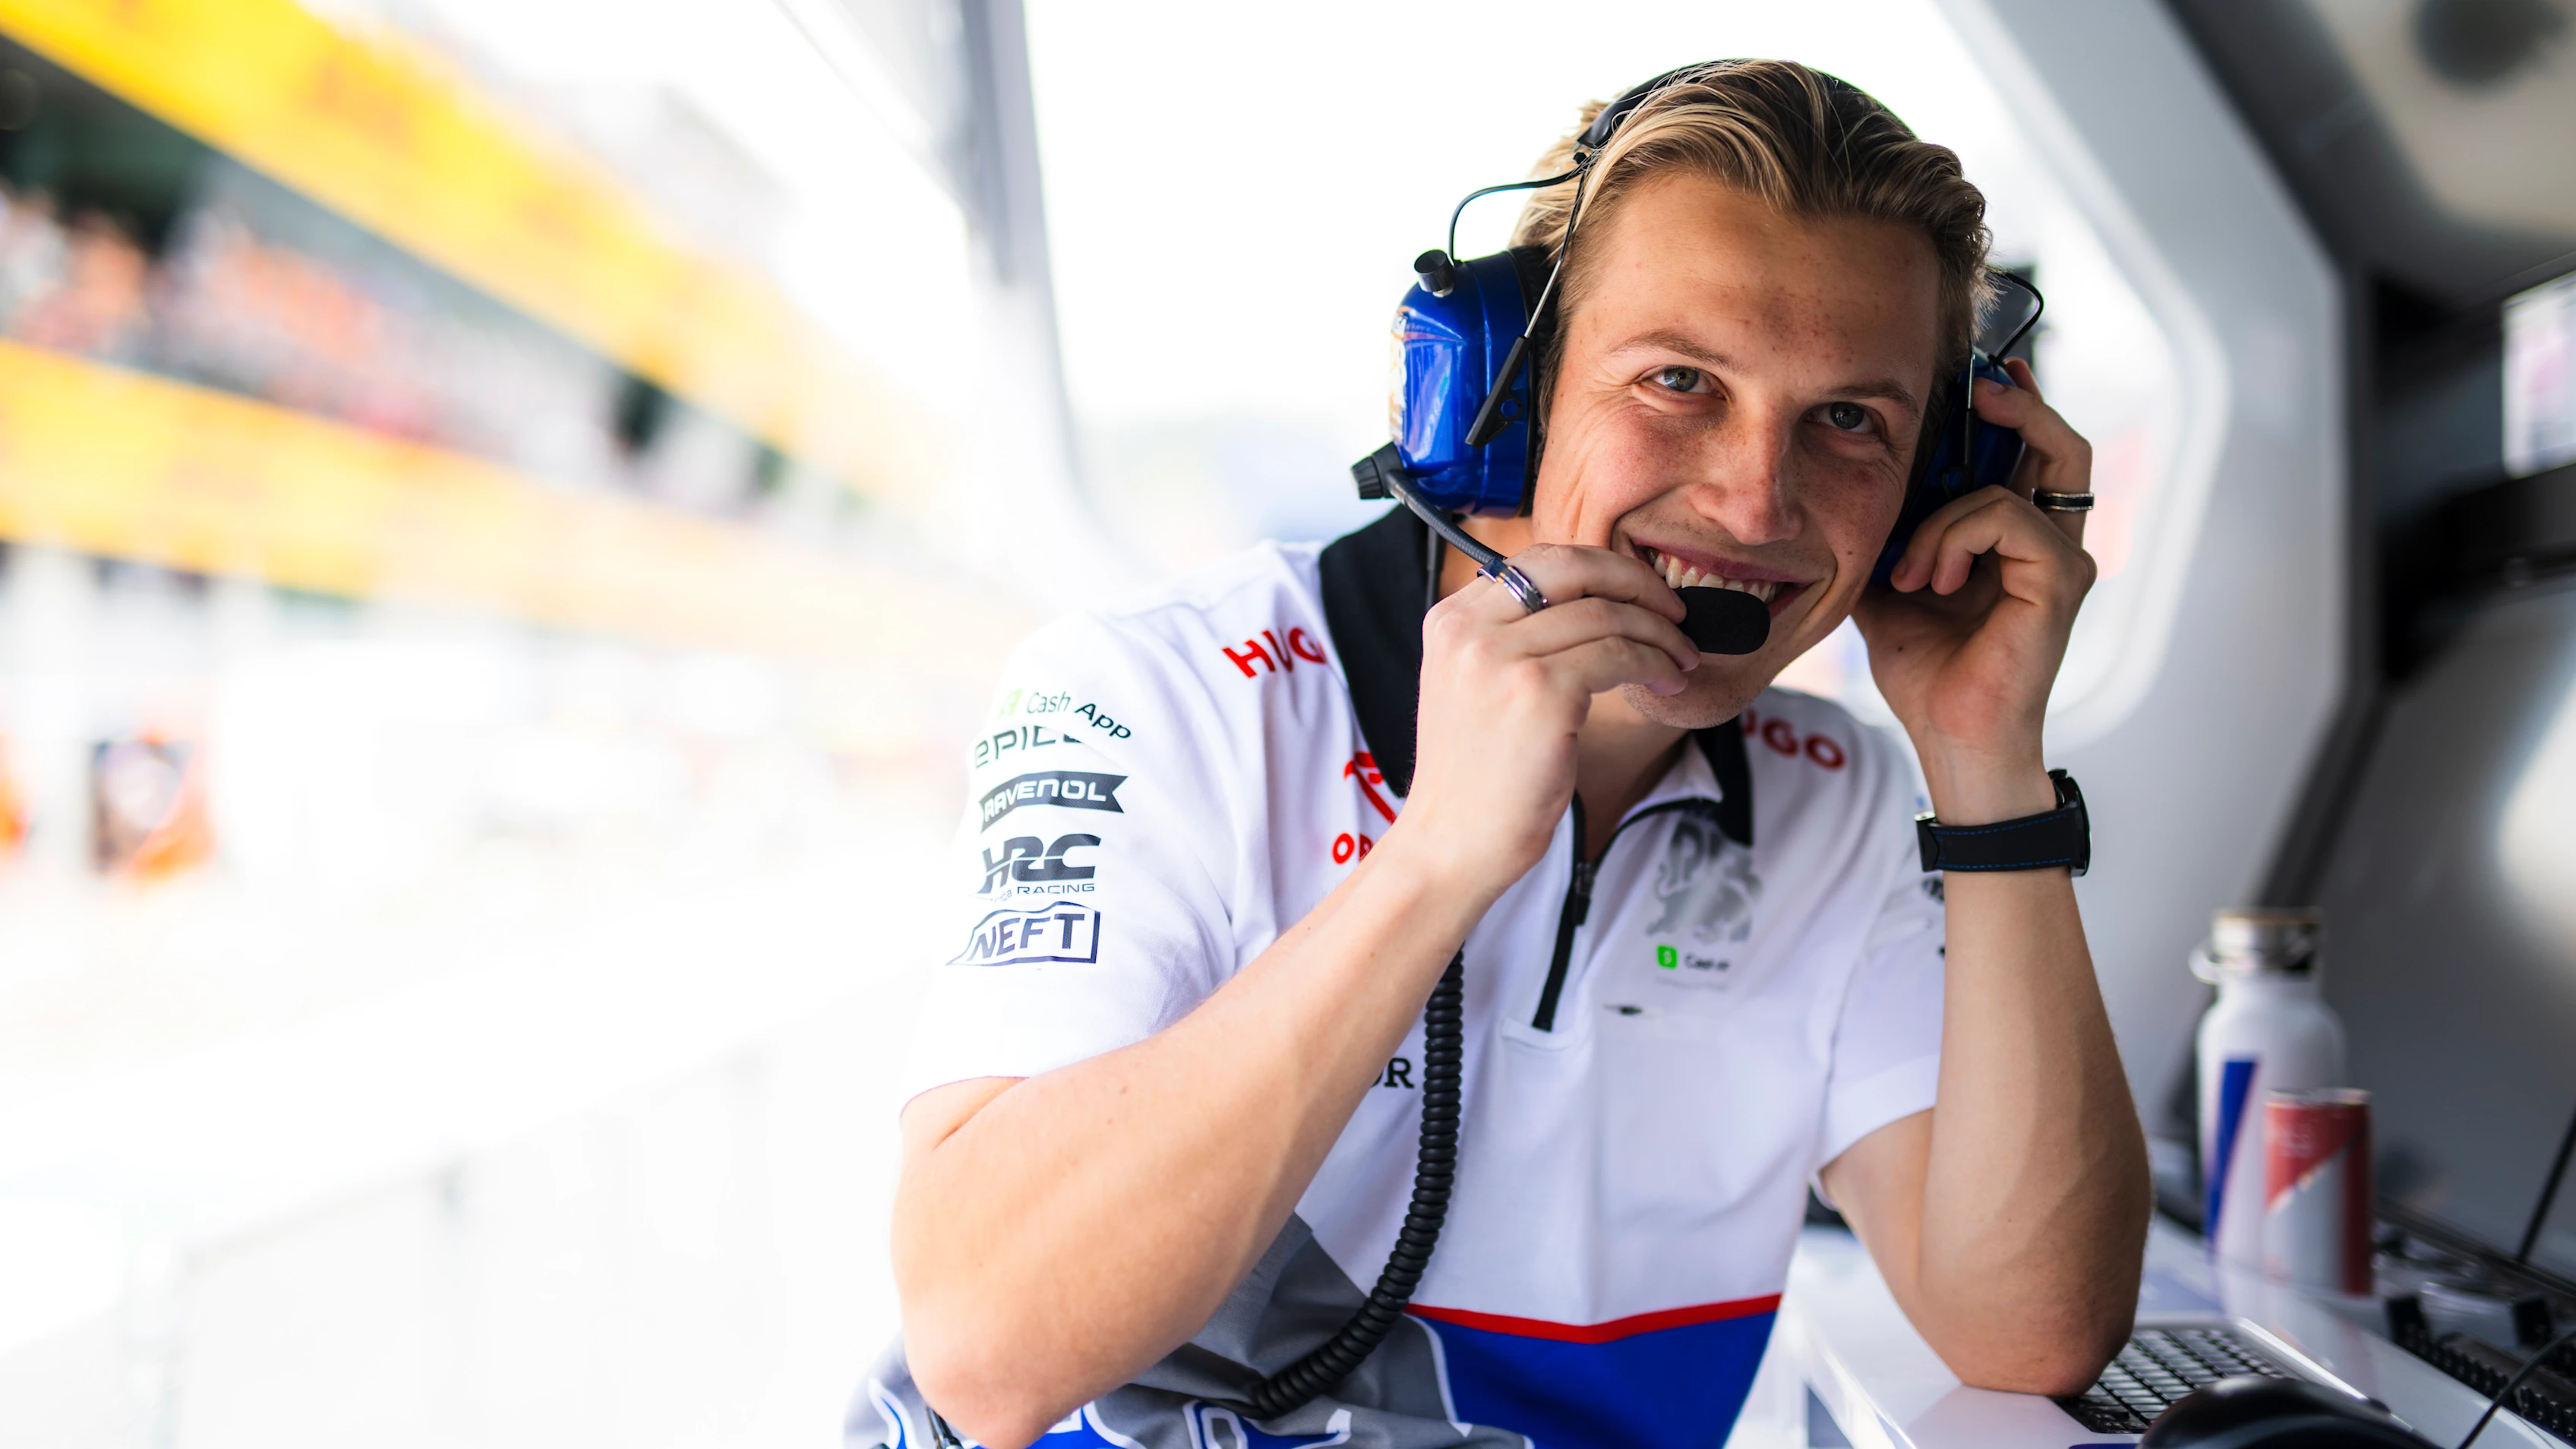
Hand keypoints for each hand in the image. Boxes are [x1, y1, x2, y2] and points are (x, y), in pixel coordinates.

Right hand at [1396, 544, 1698, 887]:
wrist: (1453, 843)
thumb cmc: (1474, 778)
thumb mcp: (1472, 687)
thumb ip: (1512, 639)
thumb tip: (1593, 607)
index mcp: (1451, 620)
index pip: (1538, 560)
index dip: (1602, 570)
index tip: (1638, 595)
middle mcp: (1470, 628)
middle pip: (1573, 567)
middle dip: (1637, 582)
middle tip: (1674, 611)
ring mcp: (1502, 657)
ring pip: (1606, 613)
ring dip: (1660, 633)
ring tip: (1680, 660)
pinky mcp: (1539, 691)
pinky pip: (1619, 655)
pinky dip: (1656, 664)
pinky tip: (1667, 683)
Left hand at [1854, 358, 2095, 821]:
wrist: (1950, 736)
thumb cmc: (1927, 670)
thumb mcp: (1888, 585)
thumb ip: (1887, 534)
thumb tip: (1847, 485)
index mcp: (2017, 541)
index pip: (2031, 454)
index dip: (2012, 408)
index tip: (1979, 377)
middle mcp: (2052, 544)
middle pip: (2060, 445)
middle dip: (2019, 404)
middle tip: (1982, 384)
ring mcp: (2063, 560)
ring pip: (2015, 481)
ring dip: (1944, 515)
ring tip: (1913, 570)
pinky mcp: (2060, 579)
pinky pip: (2005, 517)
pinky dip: (1954, 537)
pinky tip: (1929, 581)